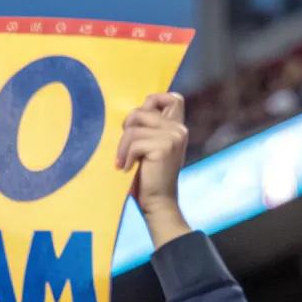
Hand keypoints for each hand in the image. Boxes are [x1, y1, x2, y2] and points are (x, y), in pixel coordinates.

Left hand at [116, 93, 189, 248]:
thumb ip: (149, 128)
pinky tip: (126, 168)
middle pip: (143, 109)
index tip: (138, 123)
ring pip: (134, 127)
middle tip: (126, 147)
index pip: (173, 98)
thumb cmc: (148, 177)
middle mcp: (179, 130)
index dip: (153, 101)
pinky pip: (133, 141)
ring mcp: (174, 137)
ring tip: (123, 162)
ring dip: (123, 146)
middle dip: (128, 126)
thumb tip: (133, 111)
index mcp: (178, 128)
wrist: (157, 203)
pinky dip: (124, 155)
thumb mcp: (149, 147)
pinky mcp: (164, 146)